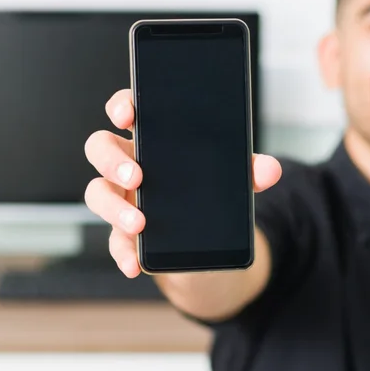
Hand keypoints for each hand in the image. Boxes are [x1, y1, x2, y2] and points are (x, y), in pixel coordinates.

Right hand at [83, 89, 281, 277]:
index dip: (121, 107)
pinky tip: (134, 264)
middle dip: (112, 160)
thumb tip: (271, 169)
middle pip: (100, 148)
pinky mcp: (124, 235)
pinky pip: (113, 242)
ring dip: (114, 208)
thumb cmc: (208, 196)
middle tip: (137, 176)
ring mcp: (122, 200)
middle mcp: (129, 166)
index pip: (127, 111)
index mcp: (151, 141)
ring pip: (98, 193)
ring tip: (138, 222)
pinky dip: (123, 253)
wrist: (205, 246)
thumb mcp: (234, 182)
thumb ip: (250, 172)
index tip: (127, 115)